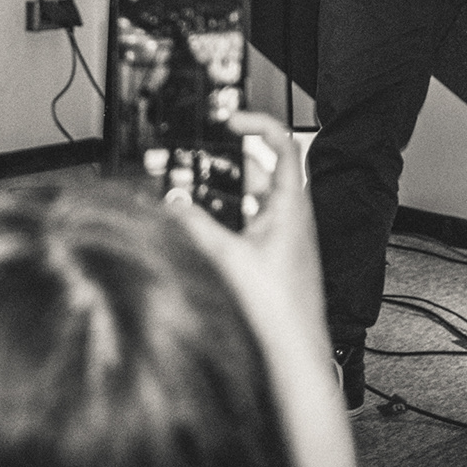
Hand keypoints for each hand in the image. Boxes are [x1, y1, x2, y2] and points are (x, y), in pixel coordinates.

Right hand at [177, 112, 321, 324]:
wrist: (294, 346)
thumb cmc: (279, 305)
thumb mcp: (228, 256)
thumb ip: (195, 224)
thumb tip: (171, 203)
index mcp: (290, 205)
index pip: (282, 145)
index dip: (258, 124)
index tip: (229, 120)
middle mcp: (291, 215)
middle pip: (260, 169)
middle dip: (228, 159)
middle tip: (198, 153)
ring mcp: (284, 233)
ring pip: (253, 195)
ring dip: (225, 187)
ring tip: (193, 184)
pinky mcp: (274, 252)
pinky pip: (250, 219)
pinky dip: (228, 212)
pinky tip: (204, 221)